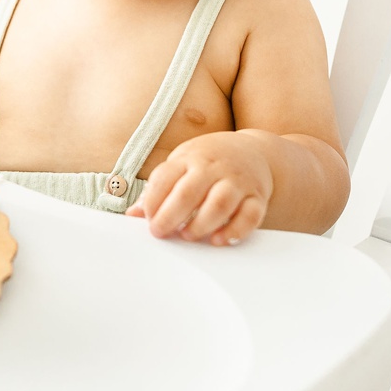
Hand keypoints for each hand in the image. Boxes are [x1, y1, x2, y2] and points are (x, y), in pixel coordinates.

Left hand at [125, 130, 275, 245]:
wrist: (254, 151)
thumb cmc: (209, 162)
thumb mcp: (182, 164)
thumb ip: (159, 188)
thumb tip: (133, 214)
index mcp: (191, 158)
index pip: (165, 177)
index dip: (152, 201)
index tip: (148, 219)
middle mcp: (214, 168)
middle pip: (189, 192)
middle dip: (170, 215)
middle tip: (160, 232)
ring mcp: (237, 181)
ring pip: (220, 203)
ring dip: (201, 224)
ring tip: (187, 235)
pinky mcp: (257, 196)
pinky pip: (250, 215)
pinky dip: (235, 231)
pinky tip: (218, 240)